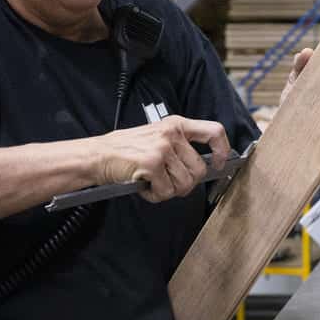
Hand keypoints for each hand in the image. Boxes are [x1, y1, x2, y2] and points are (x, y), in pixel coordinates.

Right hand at [88, 116, 230, 202]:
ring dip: (168, 191)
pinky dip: (155, 195)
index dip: (221, 151)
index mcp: (176, 124)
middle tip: (168, 183)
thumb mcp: (158, 137)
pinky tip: (144, 186)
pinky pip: (166, 191)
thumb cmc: (127, 150)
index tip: (217, 164)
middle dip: (185, 184)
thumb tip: (207, 165)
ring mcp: (162, 148)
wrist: (98, 155)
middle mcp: (172, 134)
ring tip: (153, 183)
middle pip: (199, 170)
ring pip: (184, 184)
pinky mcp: (152, 163)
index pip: (214, 132)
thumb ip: (181, 146)